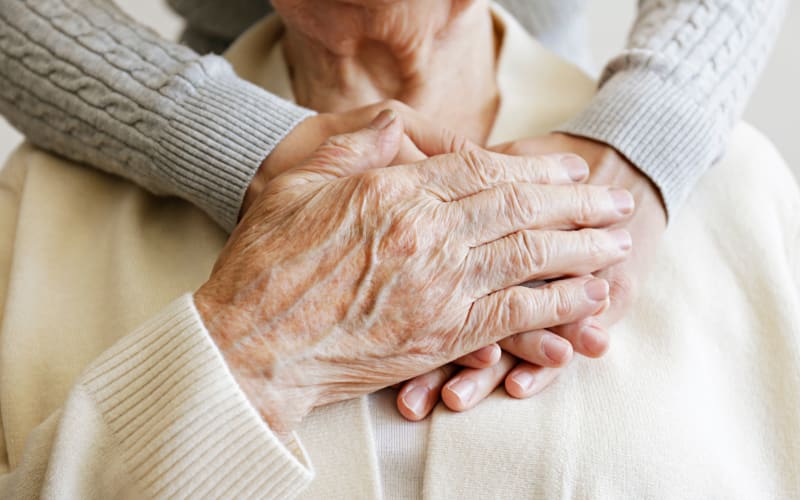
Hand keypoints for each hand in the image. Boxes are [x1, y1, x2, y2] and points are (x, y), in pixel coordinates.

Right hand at [195, 112, 632, 432]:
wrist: (250, 345)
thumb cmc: (264, 262)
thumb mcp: (294, 179)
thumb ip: (354, 147)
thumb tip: (402, 130)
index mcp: (393, 189)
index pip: (484, 169)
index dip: (535, 169)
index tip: (569, 170)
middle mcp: (426, 232)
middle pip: (520, 208)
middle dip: (576, 203)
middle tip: (614, 199)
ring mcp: (438, 285)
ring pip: (530, 257)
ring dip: (582, 248)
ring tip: (619, 243)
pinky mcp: (441, 334)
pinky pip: (515, 314)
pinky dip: (558, 304)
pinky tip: (589, 298)